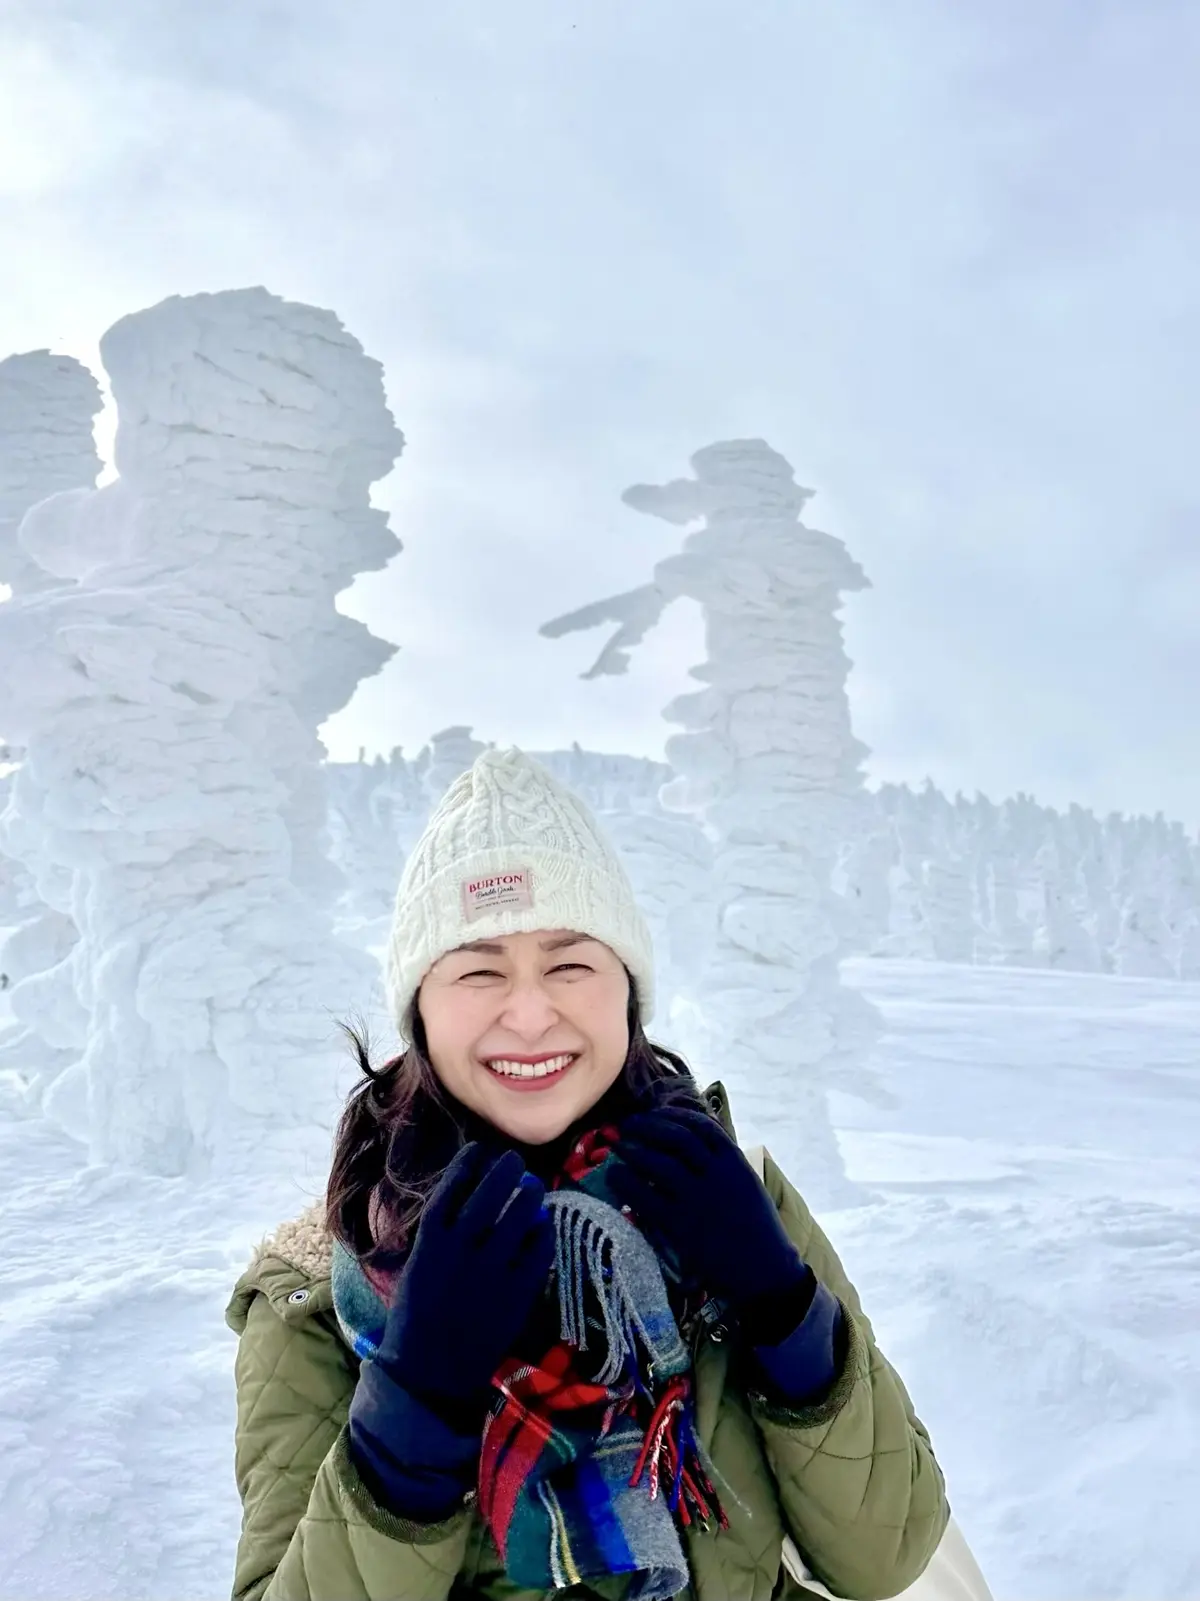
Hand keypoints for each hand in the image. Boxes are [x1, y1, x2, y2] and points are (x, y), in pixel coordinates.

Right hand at [348, 1144, 555, 1518]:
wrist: (430, 1374)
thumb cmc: (417, 1319)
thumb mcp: (416, 1270)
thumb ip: (438, 1238)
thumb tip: (465, 1200)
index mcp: (428, 1244)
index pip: (450, 1189)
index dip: (467, 1166)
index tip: (478, 1150)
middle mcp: (459, 1251)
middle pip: (489, 1196)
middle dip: (505, 1172)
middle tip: (515, 1161)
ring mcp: (489, 1272)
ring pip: (517, 1218)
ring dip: (528, 1196)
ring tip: (533, 1186)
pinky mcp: (514, 1295)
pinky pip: (537, 1252)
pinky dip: (542, 1233)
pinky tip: (544, 1224)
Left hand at [610, 1108, 808, 1315]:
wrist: (766, 1269)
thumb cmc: (756, 1227)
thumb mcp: (746, 1184)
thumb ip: (722, 1164)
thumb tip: (688, 1143)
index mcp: (735, 1162)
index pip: (702, 1126)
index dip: (675, 1115)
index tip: (656, 1112)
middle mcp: (717, 1174)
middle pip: (677, 1138)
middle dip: (649, 1126)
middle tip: (628, 1125)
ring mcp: (699, 1199)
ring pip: (660, 1163)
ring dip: (635, 1151)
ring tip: (619, 1147)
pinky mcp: (683, 1225)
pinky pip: (648, 1198)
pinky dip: (628, 1183)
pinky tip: (616, 1177)